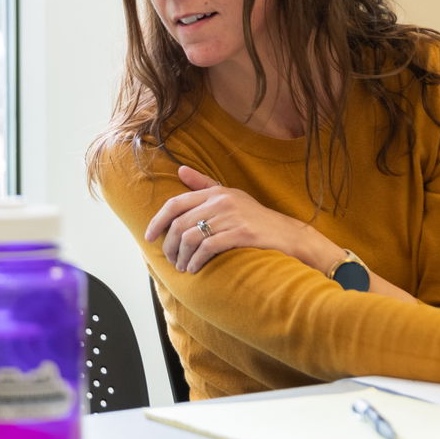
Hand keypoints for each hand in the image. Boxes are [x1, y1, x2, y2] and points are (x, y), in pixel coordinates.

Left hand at [144, 166, 327, 273]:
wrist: (290, 236)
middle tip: (170, 259)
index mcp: (216, 192)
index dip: (157, 221)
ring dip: (181, 256)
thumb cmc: (257, 219)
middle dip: (169, 245)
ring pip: (190, 237)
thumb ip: (204, 184)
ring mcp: (232, 217)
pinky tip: (195, 268)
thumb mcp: (231, 197)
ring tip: (182, 267)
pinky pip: (208, 248)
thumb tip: (180, 170)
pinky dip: (196, 261)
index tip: (149, 237)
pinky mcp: (242, 234)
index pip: (175, 203)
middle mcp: (222, 201)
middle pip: (179, 224)